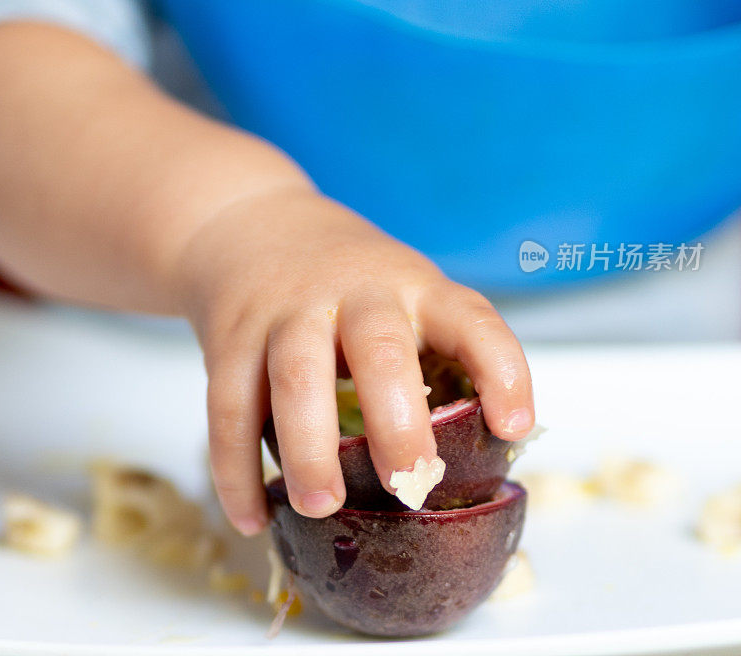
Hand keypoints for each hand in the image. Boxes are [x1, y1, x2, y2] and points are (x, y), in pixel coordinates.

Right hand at [176, 186, 533, 535]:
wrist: (252, 225)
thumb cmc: (347, 279)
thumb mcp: (403, 290)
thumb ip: (433, 353)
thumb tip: (476, 457)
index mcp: (414, 287)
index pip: (471, 320)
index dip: (501, 371)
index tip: (513, 427)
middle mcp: (354, 292)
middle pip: (379, 348)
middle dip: (396, 421)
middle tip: (406, 483)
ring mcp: (287, 310)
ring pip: (295, 375)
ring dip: (308, 448)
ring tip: (321, 506)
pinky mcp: (232, 335)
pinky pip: (228, 405)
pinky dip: (235, 467)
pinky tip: (251, 515)